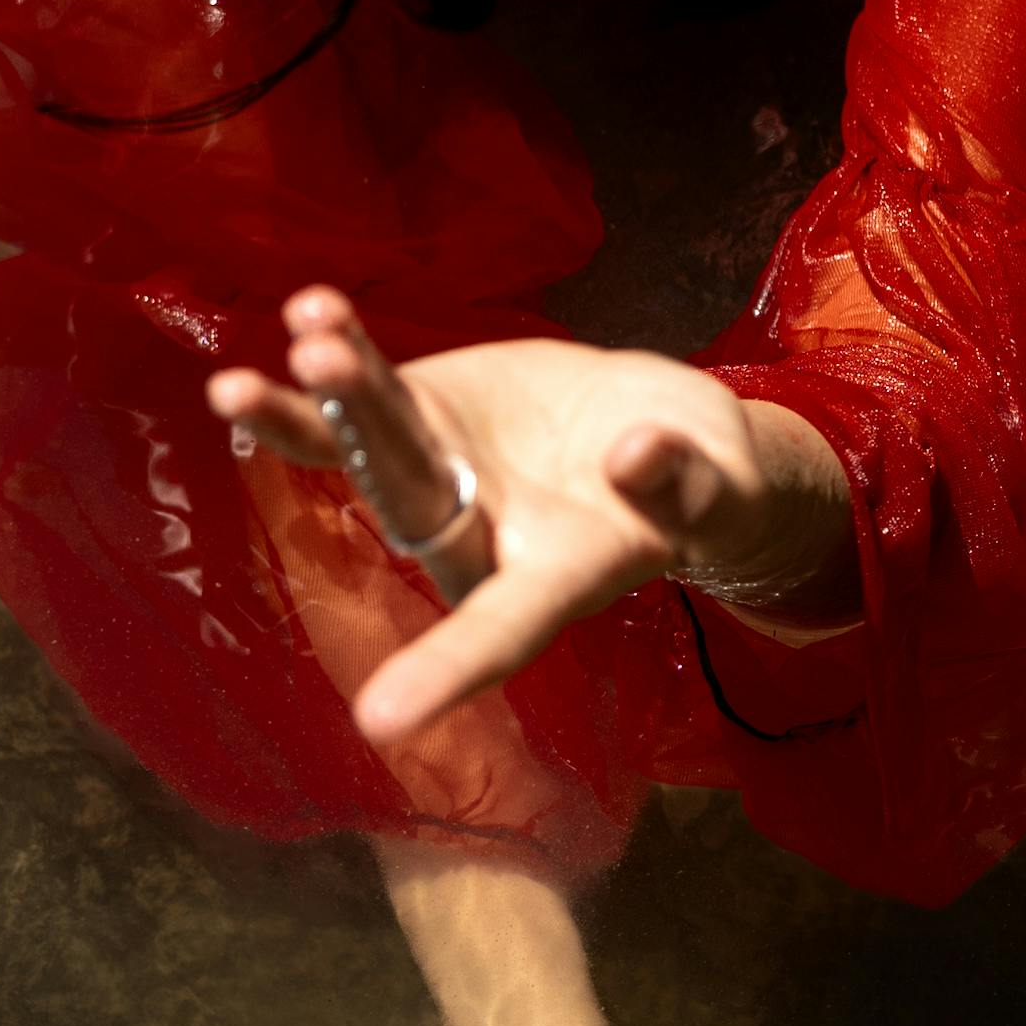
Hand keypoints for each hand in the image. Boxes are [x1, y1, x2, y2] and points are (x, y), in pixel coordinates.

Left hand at [208, 287, 855, 749]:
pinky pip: (369, 386)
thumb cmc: (702, 486)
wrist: (659, 428)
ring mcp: (436, 470)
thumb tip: (637, 454)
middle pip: (410, 498)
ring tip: (307, 340)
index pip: (498, 634)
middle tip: (322, 374)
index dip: (446, 671)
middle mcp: (475, 534)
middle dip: (365, 443)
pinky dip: (340, 348)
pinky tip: (309, 305)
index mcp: (552, 580)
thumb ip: (683, 484)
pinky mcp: (424, 411)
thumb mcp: (718, 490)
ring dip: (326, 394)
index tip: (379, 720)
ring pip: (367, 441)